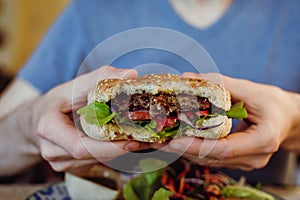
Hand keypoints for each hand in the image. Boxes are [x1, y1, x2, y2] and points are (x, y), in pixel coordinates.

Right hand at [33, 66, 148, 171]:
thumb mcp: (75, 85)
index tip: (131, 140)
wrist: (42, 117)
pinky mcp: (71, 167)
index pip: (80, 147)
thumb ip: (102, 78)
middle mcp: (52, 150)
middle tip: (146, 139)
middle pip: (93, 155)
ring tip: (142, 140)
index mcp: (49, 128)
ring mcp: (60, 163)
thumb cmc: (59, 100)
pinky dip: (113, 153)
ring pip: (97, 161)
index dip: (108, 146)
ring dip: (120, 152)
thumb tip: (131, 74)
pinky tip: (127, 142)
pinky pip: (96, 163)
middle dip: (120, 148)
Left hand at [151, 73, 299, 170]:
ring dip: (184, 151)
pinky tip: (177, 141)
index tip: (173, 140)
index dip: (196, 145)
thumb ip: (220, 83)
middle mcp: (253, 158)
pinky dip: (194, 149)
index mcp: (261, 140)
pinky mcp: (237, 161)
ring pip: (209, 160)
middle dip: (182, 149)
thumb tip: (187, 77)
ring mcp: (245, 162)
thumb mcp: (250, 89)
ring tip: (160, 141)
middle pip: (211, 157)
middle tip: (156, 140)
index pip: (223, 148)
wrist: (287, 118)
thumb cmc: (273, 103)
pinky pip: (211, 158)